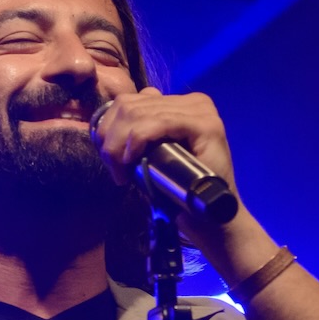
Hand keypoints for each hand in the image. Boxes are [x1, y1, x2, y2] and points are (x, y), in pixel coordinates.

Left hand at [91, 87, 275, 279]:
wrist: (209, 217)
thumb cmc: (180, 190)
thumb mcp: (153, 156)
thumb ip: (139, 134)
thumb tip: (110, 122)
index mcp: (180, 104)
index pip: (131, 101)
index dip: (109, 127)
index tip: (109, 159)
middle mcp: (192, 101)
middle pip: (131, 106)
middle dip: (111, 139)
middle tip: (114, 170)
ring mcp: (201, 111)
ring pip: (139, 114)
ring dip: (120, 145)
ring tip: (122, 172)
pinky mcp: (205, 125)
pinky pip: (159, 123)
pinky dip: (138, 139)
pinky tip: (132, 160)